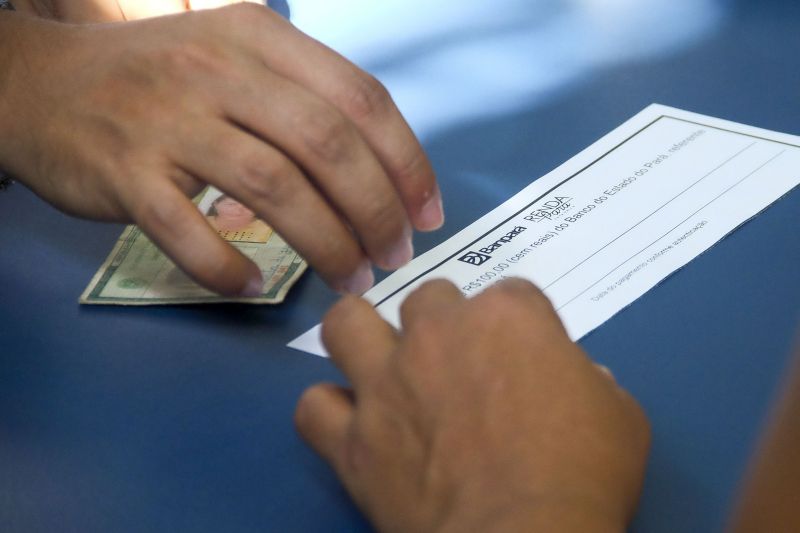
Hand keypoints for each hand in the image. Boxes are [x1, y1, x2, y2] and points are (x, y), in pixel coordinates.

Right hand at [0, 5, 440, 295]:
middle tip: (393, 257)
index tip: (427, 214)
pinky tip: (254, 288)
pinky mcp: (124, 171)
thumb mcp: (237, 59)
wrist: (40, 85)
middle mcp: (219, 70)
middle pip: (327, 146)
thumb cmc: (161, 82)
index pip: (360, 99)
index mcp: (261, 39)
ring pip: (272, 188)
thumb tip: (382, 173)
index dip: (407, 163)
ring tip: (351, 278)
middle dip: (376, 212)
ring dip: (326, 244)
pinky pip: (188, 231)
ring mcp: (169, 120)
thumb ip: (304, 101)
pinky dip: (229, 268)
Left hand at [295, 279, 649, 532]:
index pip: (509, 293)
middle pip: (426, 298)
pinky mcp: (353, 440)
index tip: (524, 357)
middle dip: (441, 325)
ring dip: (361, 337)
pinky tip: (350, 425)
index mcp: (507, 317)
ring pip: (347, 324)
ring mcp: (386, 383)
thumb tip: (578, 380)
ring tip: (378, 362)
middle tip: (456, 364)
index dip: (518, 326)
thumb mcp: (620, 417)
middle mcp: (436, 334)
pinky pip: (314, 407)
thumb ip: (590, 381)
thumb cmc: (582, 475)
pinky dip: (330, 413)